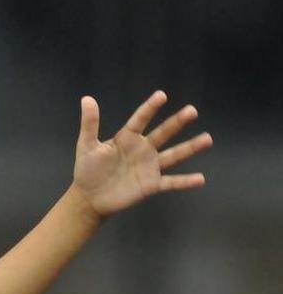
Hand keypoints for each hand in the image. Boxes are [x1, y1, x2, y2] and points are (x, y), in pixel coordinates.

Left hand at [72, 90, 212, 217]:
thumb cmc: (87, 170)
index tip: (162, 95)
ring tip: (208, 139)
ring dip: (190, 148)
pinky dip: (185, 182)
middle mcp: (143, 150)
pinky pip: (171, 182)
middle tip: (192, 110)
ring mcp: (149, 167)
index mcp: (127, 138)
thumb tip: (87, 99)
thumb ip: (89, 124)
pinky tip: (200, 179)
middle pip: (163, 133)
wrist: (89, 197)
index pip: (140, 120)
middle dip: (177, 122)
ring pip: (173, 155)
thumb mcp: (86, 146)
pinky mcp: (151, 185)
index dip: (150, 108)